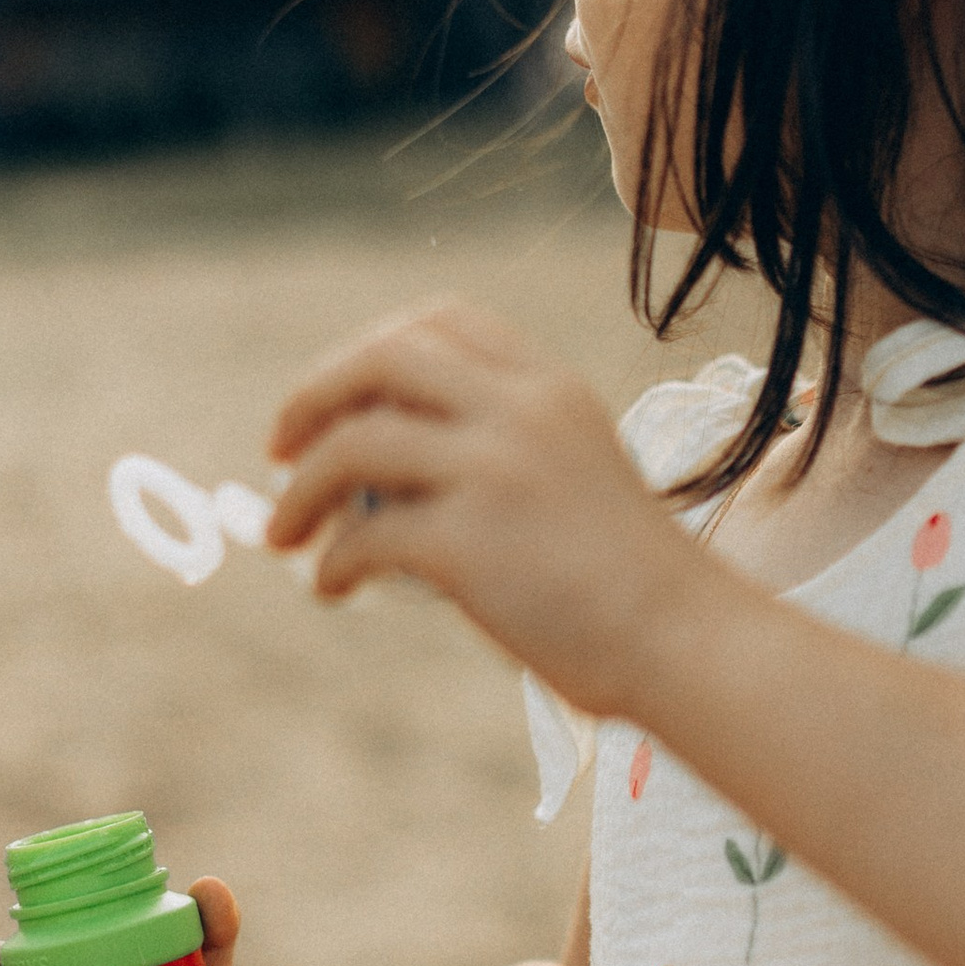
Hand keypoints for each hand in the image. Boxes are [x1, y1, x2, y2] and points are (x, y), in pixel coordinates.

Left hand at [264, 298, 703, 714]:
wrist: (688, 642)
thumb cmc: (631, 581)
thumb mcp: (575, 476)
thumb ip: (496, 453)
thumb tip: (372, 486)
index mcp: (551, 387)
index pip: (441, 323)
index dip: (368, 351)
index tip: (334, 398)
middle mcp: (522, 410)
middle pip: (382, 359)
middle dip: (312, 397)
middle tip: (277, 448)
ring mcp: (495, 471)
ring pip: (353, 444)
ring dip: (299, 490)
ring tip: (283, 535)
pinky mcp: (471, 543)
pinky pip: (364, 537)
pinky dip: (331, 563)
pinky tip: (333, 590)